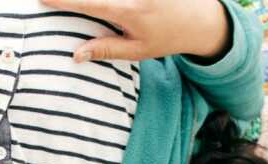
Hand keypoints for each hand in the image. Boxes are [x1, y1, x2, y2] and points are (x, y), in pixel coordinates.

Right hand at [41, 0, 231, 61]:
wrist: (201, 18)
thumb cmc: (165, 38)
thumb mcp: (137, 51)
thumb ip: (105, 49)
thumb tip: (74, 55)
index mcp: (128, 10)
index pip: (88, 3)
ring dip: (92, 1)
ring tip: (66, 2)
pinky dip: (105, 0)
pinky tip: (98, 5)